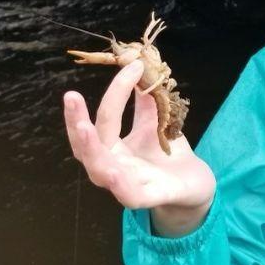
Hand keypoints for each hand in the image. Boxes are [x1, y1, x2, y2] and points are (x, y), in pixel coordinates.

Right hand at [63, 60, 215, 237]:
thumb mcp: (156, 125)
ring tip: (83, 126)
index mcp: (112, 148)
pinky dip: (120, 185)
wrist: (194, 186)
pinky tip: (114, 172)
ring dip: (91, 148)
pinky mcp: (145, 199)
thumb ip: (147, 103)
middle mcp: (111, 166)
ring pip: (100, 170)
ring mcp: (125, 184)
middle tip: (70, 96)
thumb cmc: (168, 156)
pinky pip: (128, 195)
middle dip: (77, 121)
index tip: (131, 65)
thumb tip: (141, 68)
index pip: (104, 120)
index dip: (114, 93)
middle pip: (88, 146)